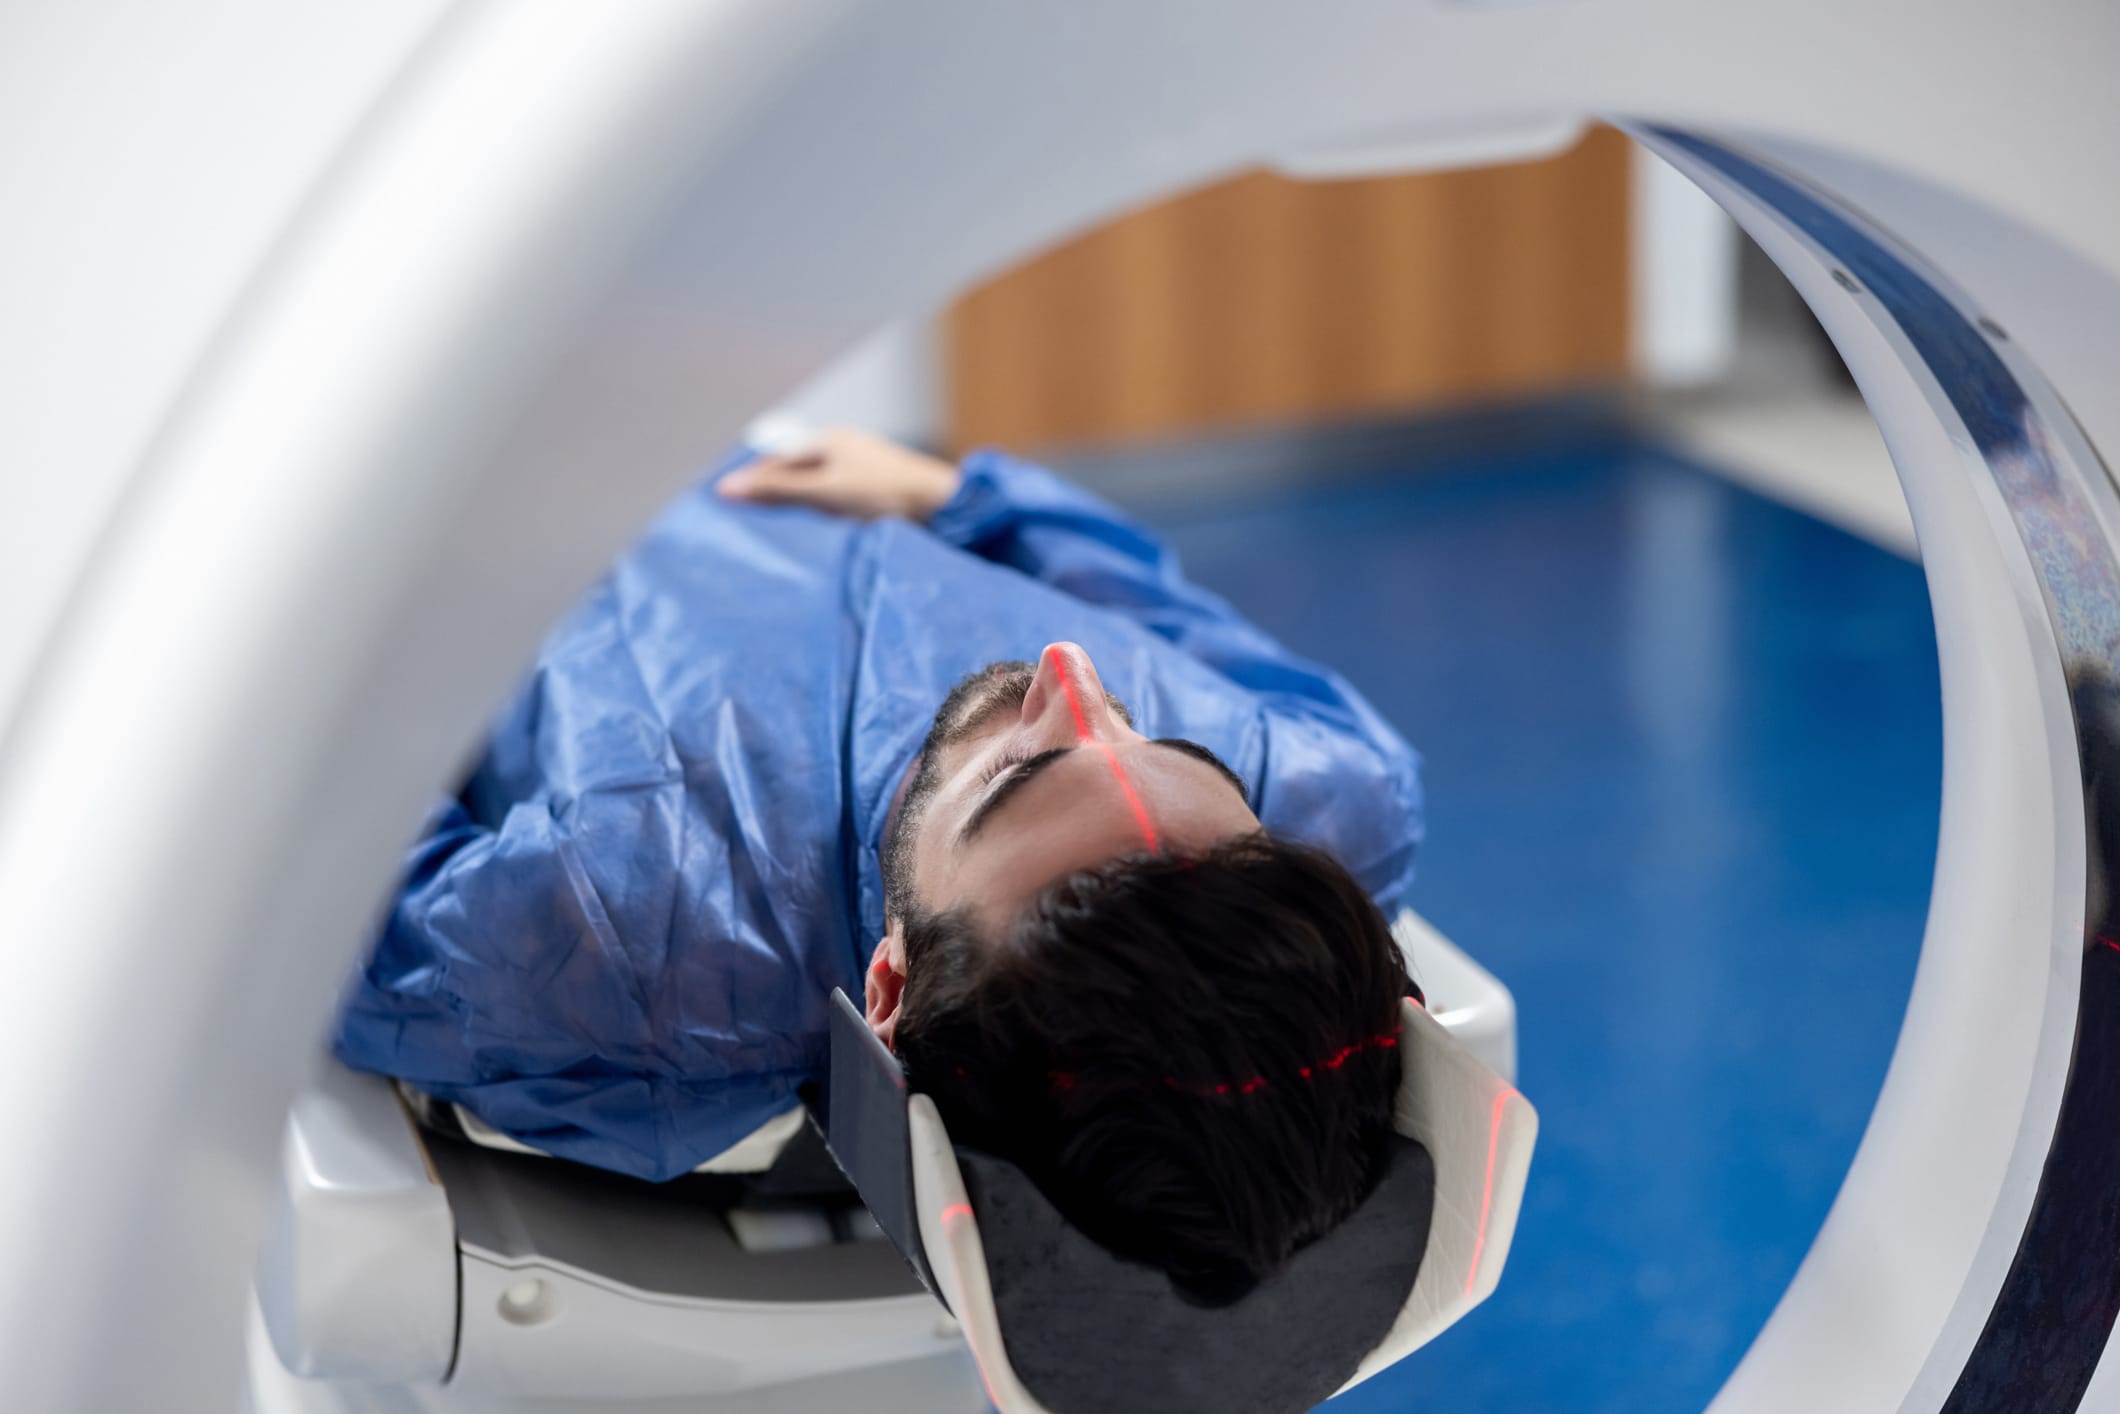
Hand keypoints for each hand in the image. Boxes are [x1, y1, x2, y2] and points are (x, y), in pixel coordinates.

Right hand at [716, 428, 961, 521]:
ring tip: (767, 534)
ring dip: (792, 509)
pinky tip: (809, 536)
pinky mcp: (873, 495)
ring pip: (812, 490)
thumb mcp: (824, 491)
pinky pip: (831, 503)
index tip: (720, 502)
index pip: (775, 463)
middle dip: (767, 496)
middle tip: (738, 522)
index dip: (749, 483)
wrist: (944, 509)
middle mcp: (842, 451)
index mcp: (829, 441)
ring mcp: (859, 471)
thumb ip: (778, 490)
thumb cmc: (885, 494)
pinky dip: (815, 517)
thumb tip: (727, 487)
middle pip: (793, 475)